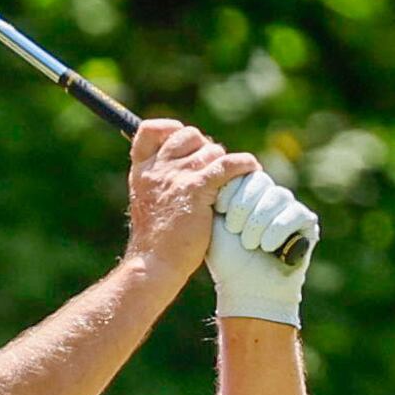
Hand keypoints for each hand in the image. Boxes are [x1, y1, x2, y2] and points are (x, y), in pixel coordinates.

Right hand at [123, 119, 252, 283]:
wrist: (155, 264)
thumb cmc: (158, 240)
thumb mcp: (149, 203)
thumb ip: (163, 181)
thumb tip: (195, 162)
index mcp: (142, 171)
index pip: (150, 131)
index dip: (170, 130)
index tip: (185, 145)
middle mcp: (157, 169)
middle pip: (189, 136)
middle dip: (205, 148)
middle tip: (214, 170)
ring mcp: (176, 177)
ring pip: (211, 151)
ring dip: (224, 163)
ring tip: (230, 182)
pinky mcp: (197, 189)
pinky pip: (227, 164)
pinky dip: (243, 164)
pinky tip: (252, 169)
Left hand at [207, 170, 321, 326]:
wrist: (245, 289)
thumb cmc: (226, 258)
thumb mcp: (213, 223)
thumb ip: (213, 195)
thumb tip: (210, 167)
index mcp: (246, 192)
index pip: (243, 172)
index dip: (231, 189)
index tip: (219, 208)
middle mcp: (269, 195)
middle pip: (260, 181)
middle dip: (243, 206)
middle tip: (233, 229)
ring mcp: (289, 207)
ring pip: (277, 196)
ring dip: (258, 222)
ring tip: (249, 244)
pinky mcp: (306, 222)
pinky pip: (294, 214)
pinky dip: (277, 230)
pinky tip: (267, 247)